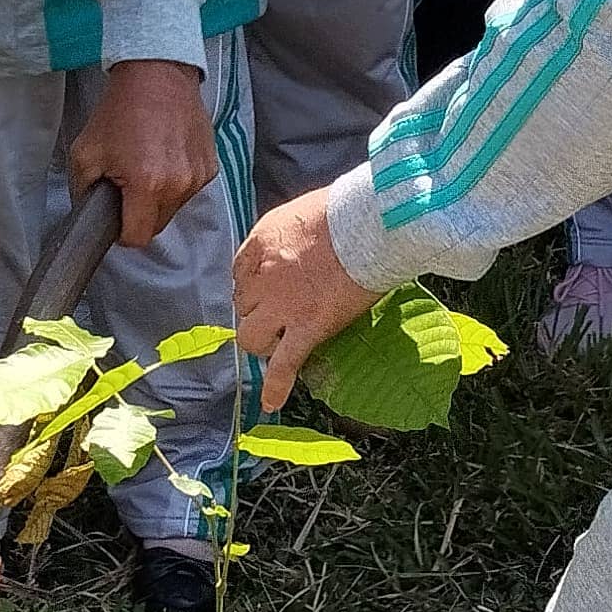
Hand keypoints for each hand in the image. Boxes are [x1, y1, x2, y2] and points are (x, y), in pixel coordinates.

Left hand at [69, 57, 213, 243]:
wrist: (156, 75)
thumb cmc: (121, 110)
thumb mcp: (84, 153)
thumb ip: (83, 192)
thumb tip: (91, 216)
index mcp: (147, 185)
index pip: (137, 237)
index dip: (122, 232)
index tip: (116, 216)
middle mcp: (179, 184)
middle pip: (157, 226)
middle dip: (139, 214)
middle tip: (127, 185)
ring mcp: (198, 176)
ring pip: (173, 209)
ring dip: (159, 197)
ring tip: (146, 164)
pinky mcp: (210, 166)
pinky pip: (188, 190)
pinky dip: (176, 181)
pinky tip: (164, 156)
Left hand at [235, 187, 380, 412]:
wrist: (371, 222)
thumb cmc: (349, 209)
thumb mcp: (306, 211)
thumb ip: (294, 234)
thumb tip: (303, 244)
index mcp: (261, 242)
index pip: (240, 273)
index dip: (252, 287)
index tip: (265, 291)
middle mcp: (263, 276)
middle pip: (243, 307)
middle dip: (257, 312)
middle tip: (279, 315)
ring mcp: (283, 305)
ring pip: (252, 336)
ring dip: (263, 341)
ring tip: (280, 344)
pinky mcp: (308, 327)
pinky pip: (284, 363)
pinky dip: (276, 385)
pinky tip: (271, 402)